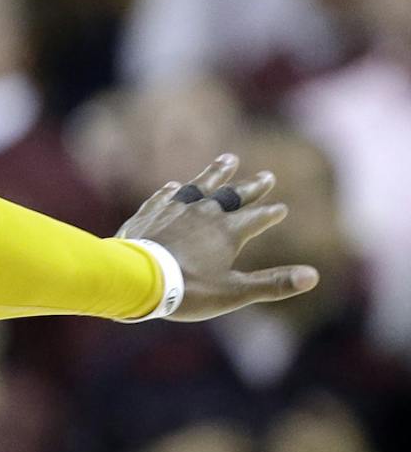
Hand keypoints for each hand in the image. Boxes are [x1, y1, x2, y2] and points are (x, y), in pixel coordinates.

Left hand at [118, 154, 318, 320]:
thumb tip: (314, 276)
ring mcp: (175, 210)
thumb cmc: (189, 290)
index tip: (281, 208)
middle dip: (252, 186)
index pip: (257, 218)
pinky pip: (166, 196)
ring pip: (200, 186)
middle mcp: (204, 213)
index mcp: (228, 231)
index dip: (270, 214)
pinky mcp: (150, 213)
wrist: (137, 279)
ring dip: (215, 173)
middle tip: (267, 175)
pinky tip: (175, 186)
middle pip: (233, 195)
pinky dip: (174, 190)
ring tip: (228, 159)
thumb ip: (274, 283)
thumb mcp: (236, 292)